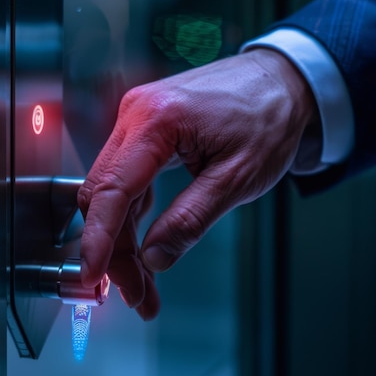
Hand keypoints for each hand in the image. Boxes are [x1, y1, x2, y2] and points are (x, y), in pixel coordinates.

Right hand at [77, 49, 317, 318]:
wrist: (281, 81)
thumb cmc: (268, 117)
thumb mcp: (238, 177)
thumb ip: (192, 218)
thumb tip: (155, 257)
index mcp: (157, 121)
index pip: (112, 190)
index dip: (98, 239)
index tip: (93, 276)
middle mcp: (137, 114)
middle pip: (105, 194)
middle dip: (115, 249)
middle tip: (137, 293)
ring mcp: (139, 119)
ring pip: (114, 190)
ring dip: (124, 237)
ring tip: (144, 282)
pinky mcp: (147, 128)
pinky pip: (129, 178)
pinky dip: (134, 215)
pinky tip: (145, 244)